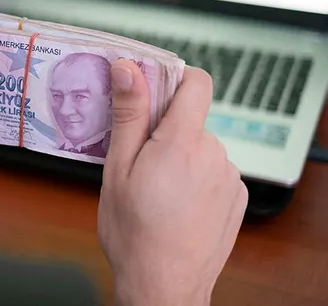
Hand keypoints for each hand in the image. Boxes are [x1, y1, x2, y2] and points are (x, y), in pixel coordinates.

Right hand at [97, 60, 247, 305]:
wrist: (164, 285)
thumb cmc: (135, 233)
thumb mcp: (119, 168)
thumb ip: (129, 115)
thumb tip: (129, 71)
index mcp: (183, 142)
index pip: (197, 82)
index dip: (174, 79)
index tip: (151, 92)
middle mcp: (214, 154)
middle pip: (192, 118)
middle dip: (164, 129)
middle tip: (139, 160)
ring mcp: (229, 177)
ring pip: (200, 146)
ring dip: (180, 156)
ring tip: (157, 189)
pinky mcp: (236, 196)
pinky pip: (213, 170)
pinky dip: (195, 177)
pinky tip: (176, 202)